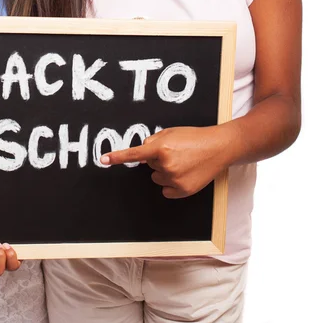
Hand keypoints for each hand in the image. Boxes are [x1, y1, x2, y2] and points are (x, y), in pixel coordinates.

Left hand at [101, 126, 230, 198]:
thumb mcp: (170, 132)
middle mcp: (166, 164)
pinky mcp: (183, 190)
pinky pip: (166, 190)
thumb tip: (143, 154)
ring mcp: (174, 179)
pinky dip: (172, 184)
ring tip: (183, 162)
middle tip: (176, 152)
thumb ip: (153, 141)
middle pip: (149, 166)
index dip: (117, 157)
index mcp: (161, 148)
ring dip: (165, 171)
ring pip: (157, 178)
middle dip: (158, 159)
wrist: (219, 147)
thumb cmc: (194, 137)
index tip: (103, 160)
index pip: (134, 155)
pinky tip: (185, 173)